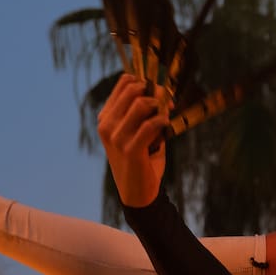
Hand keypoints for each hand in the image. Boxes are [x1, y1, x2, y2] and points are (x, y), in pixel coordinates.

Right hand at [98, 73, 169, 209]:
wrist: (137, 193)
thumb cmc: (141, 160)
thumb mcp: (137, 133)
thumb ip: (145, 113)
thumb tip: (163, 94)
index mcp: (106, 118)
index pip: (124, 83)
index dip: (146, 81)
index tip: (160, 92)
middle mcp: (107, 125)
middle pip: (132, 89)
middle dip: (156, 91)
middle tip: (169, 101)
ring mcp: (116, 138)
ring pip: (140, 104)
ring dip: (159, 106)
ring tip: (166, 115)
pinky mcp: (130, 150)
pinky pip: (149, 124)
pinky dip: (161, 121)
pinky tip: (166, 125)